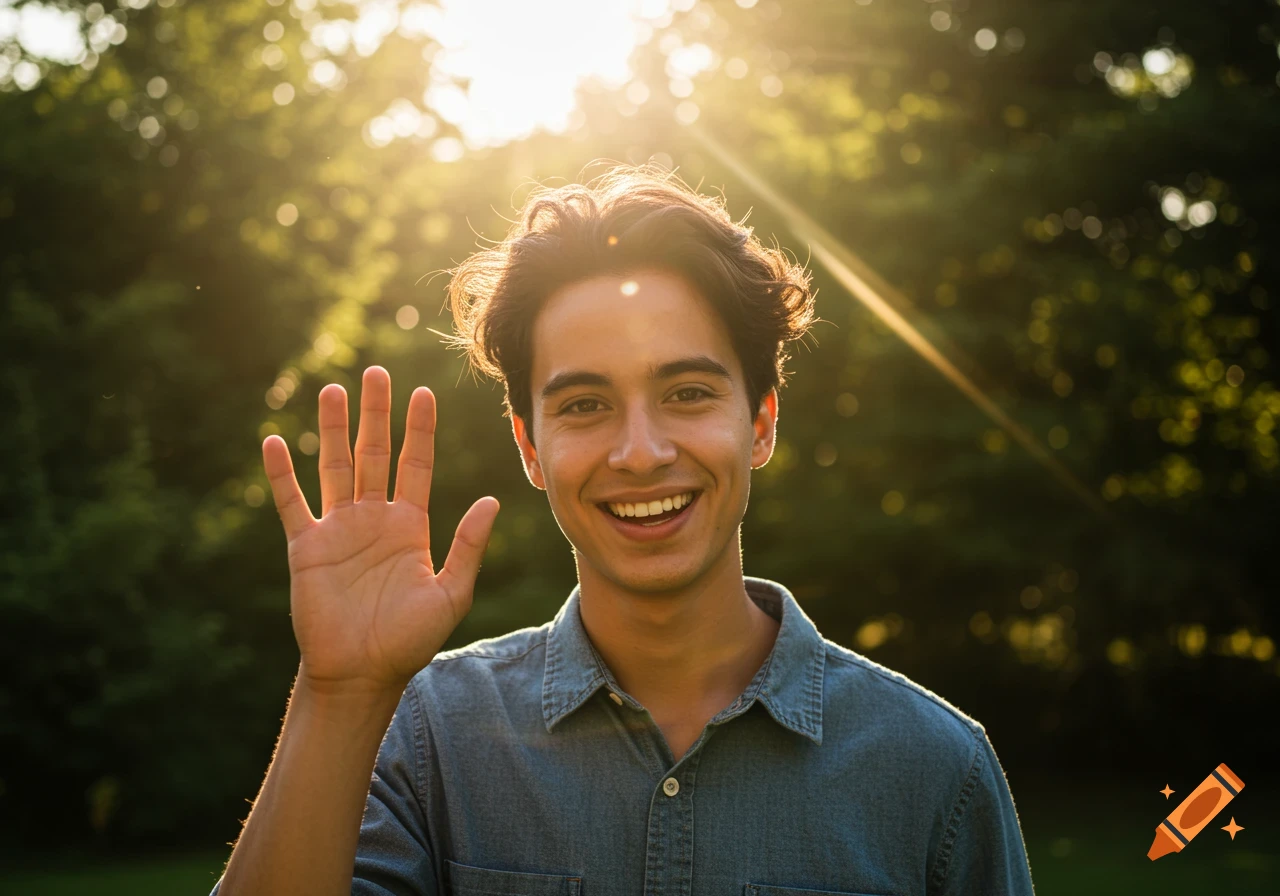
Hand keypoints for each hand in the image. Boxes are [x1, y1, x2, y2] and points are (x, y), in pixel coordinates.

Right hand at [262, 366, 499, 696]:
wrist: (362, 674)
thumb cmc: (409, 640)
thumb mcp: (450, 593)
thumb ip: (468, 546)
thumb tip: (493, 501)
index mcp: (409, 526)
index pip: (415, 465)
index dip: (419, 430)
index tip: (423, 394)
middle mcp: (374, 519)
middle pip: (375, 454)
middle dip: (377, 414)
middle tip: (378, 373)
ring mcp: (338, 530)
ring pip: (335, 467)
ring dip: (334, 430)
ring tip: (334, 390)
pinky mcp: (306, 547)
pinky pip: (292, 503)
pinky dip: (282, 474)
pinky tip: (275, 441)